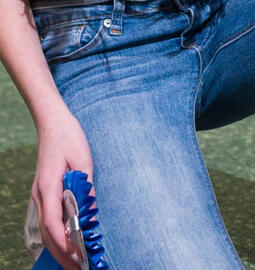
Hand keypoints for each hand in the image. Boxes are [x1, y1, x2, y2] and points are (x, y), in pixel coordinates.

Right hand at [33, 114, 93, 268]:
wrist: (54, 124)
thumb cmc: (70, 139)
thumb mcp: (83, 160)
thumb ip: (84, 186)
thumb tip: (89, 210)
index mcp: (48, 187)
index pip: (52, 224)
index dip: (64, 243)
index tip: (77, 256)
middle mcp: (40, 195)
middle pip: (47, 233)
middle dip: (61, 254)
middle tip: (79, 269)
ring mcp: (40, 195)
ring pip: (45, 230)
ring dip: (59, 248)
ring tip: (75, 262)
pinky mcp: (44, 194)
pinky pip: (48, 221)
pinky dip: (56, 236)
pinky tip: (68, 242)